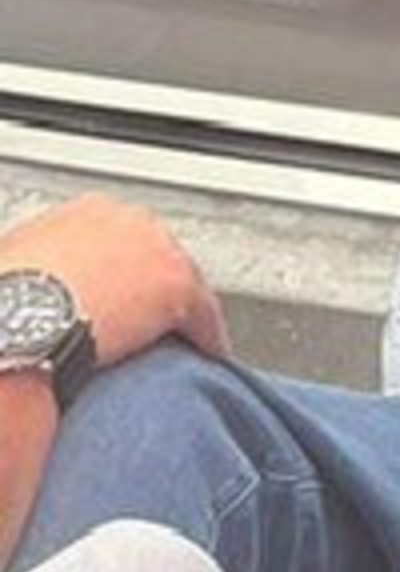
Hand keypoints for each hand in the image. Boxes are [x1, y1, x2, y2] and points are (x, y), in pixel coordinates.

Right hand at [3, 198, 230, 377]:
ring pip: (183, 283)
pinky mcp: (179, 289)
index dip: (118, 272)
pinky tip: (207, 356)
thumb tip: (24, 274)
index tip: (114, 296)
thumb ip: (30, 261)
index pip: (119, 240)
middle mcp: (130, 222)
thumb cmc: (6, 296)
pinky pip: (203, 316)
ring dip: (178, 313)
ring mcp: (159, 251)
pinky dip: (206, 337)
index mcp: (89, 214)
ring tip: (173, 343)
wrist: (18, 320)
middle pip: (154, 256)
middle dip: (149, 288)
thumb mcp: (11, 262)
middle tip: (141, 322)